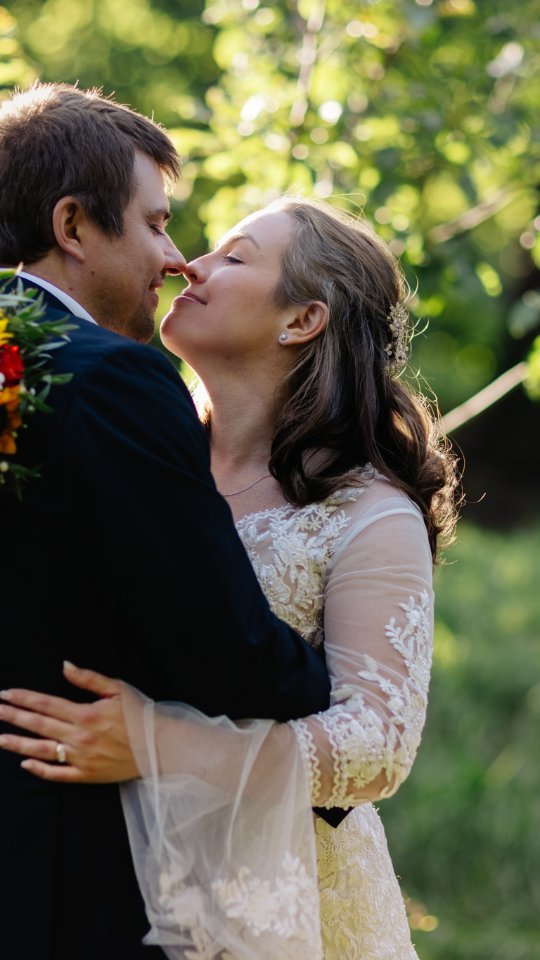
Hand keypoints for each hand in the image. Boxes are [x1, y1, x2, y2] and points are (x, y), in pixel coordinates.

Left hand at [0, 661, 139, 782]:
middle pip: (38, 725)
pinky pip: (57, 774)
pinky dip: (39, 770)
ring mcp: (80, 758)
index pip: (46, 704)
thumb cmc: (141, 715)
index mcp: (85, 714)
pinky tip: (25, 763)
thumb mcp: (118, 688)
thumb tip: (65, 666)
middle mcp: (78, 737)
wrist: (160, 747)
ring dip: (17, 744)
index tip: (5, 694)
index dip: (24, 698)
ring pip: (41, 751)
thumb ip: (89, 678)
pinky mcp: (86, 775)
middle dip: (13, 717)